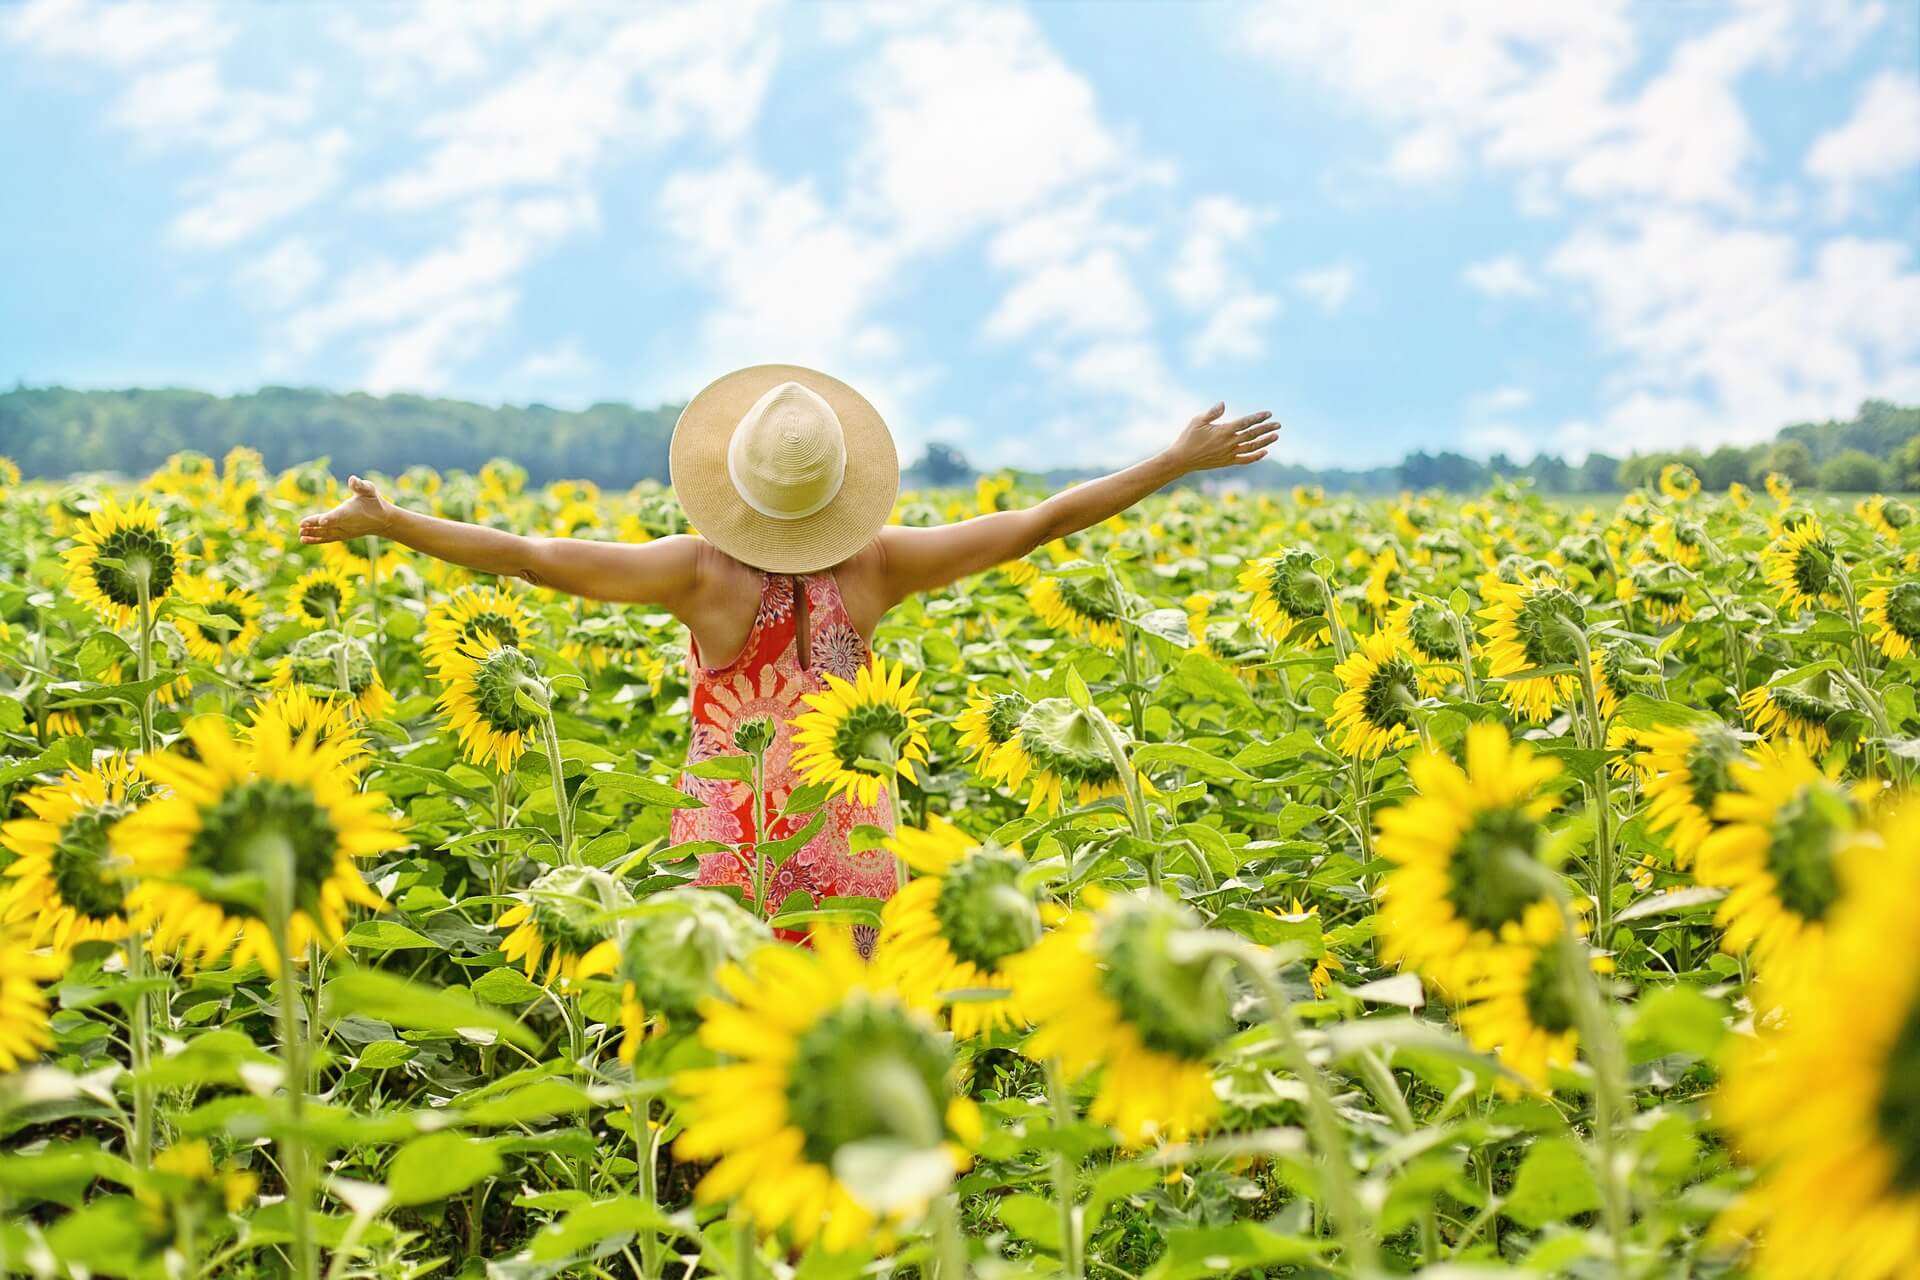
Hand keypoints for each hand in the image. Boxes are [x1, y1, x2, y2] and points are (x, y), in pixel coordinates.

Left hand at [299, 475, 392, 544]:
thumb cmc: (374, 502)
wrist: (383, 520)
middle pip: (328, 526)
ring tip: (300, 534)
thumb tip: (353, 479)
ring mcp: (344, 531)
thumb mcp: (370, 490)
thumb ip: (361, 485)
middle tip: (301, 525)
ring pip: (326, 534)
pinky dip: (316, 540)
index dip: (330, 518)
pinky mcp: (342, 535)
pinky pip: (327, 538)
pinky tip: (304, 539)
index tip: (322, 520)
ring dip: (312, 534)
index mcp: (351, 511)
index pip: (339, 515)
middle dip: (314, 526)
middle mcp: (346, 524)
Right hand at [1165, 403, 1279, 472]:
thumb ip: (1212, 413)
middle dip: (1266, 429)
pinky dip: (1256, 456)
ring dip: (1265, 441)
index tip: (1268, 414)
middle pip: (1252, 434)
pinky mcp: (1227, 461)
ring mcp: (1229, 454)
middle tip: (1278, 424)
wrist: (1181, 459)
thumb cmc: (1188, 438)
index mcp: (1223, 431)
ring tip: (1276, 436)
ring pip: (1252, 447)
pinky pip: (1245, 459)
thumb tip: (1223, 403)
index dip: (1258, 418)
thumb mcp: (1197, 421)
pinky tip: (1265, 452)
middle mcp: (1229, 443)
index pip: (1245, 423)